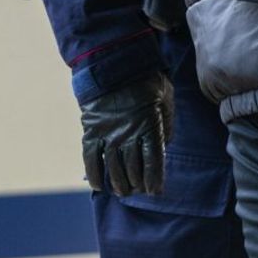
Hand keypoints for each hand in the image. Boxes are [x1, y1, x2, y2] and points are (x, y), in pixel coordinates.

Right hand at [80, 72, 173, 195]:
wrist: (116, 66)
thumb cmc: (148, 82)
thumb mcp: (167, 101)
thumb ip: (166, 126)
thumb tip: (164, 148)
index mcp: (150, 127)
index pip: (153, 162)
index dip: (154, 180)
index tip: (155, 191)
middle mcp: (128, 135)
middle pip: (132, 169)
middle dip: (137, 183)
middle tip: (139, 190)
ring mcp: (107, 135)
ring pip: (112, 168)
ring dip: (118, 183)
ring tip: (123, 191)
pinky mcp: (91, 131)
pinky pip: (90, 159)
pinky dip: (93, 174)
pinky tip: (98, 185)